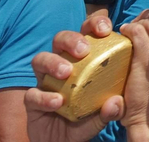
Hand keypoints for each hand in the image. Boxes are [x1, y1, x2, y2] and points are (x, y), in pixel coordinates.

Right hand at [24, 16, 123, 141]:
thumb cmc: (85, 122)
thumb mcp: (102, 116)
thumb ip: (111, 110)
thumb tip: (116, 102)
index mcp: (82, 62)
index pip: (86, 35)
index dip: (94, 25)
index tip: (105, 29)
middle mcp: (61, 66)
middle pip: (60, 40)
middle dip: (70, 39)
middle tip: (83, 50)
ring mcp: (45, 82)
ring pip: (40, 59)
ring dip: (53, 62)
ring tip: (66, 72)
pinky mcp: (32, 100)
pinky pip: (32, 93)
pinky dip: (44, 97)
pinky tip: (57, 103)